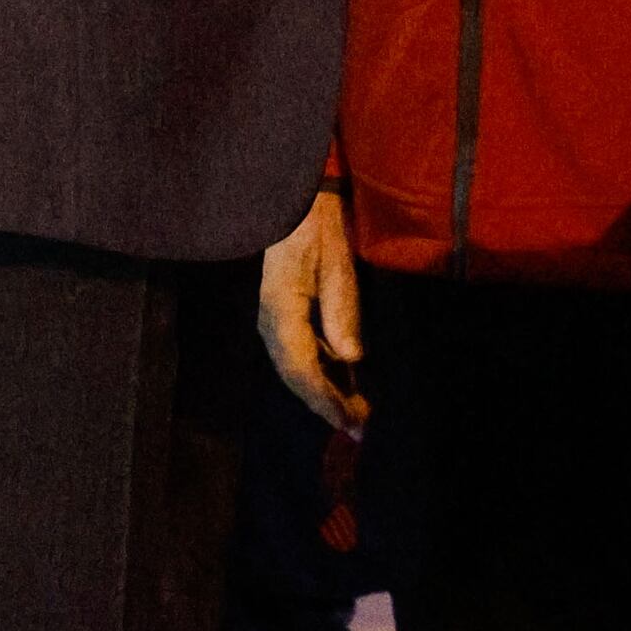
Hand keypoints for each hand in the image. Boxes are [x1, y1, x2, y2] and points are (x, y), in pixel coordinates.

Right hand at [258, 191, 366, 433]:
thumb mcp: (337, 263)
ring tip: (357, 411)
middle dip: (326, 404)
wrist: (296, 202)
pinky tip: (343, 381)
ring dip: (324, 392)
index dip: (324, 400)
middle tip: (361, 428)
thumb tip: (350, 358)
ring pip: (296, 368)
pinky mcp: (281, 315)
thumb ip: (342, 311)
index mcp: (280, 309)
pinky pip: (299, 354)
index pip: (300, 368)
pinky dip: (321, 373)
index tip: (349, 423)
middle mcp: (270, 321)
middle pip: (295, 376)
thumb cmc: (318, 227)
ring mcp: (272, 319)